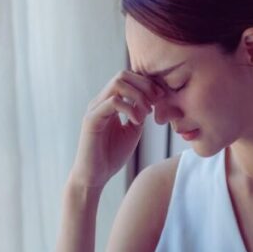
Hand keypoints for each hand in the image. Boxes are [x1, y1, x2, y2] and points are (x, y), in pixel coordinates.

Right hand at [68, 70, 164, 188]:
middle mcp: (100, 102)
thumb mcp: (133, 131)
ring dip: (138, 95)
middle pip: (122, 75)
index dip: (147, 83)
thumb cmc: (111, 156)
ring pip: (117, 84)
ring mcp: (95, 109)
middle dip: (144, 85)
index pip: (127, 78)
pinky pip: (113, 102)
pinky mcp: (91, 120)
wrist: (95, 176)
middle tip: (156, 101)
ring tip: (146, 112)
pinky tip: (138, 121)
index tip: (161, 97)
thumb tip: (150, 99)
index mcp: (108, 102)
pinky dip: (130, 108)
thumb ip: (139, 113)